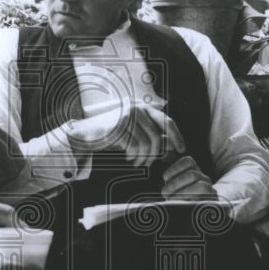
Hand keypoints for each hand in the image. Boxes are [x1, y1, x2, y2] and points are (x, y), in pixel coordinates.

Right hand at [67, 102, 185, 166]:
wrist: (86, 132)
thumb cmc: (112, 133)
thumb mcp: (134, 130)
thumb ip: (151, 132)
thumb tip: (171, 144)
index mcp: (144, 107)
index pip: (167, 121)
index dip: (177, 137)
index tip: (181, 149)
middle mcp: (138, 108)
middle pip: (158, 135)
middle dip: (158, 153)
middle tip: (151, 163)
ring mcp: (128, 116)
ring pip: (148, 144)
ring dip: (145, 157)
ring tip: (138, 162)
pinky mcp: (120, 126)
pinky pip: (135, 147)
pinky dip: (134, 156)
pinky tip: (129, 158)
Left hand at [160, 155, 217, 200]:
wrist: (194, 219)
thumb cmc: (179, 204)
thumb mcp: (174, 192)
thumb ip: (171, 186)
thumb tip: (165, 189)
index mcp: (195, 172)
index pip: (189, 162)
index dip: (175, 168)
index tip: (165, 178)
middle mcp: (204, 180)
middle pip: (193, 174)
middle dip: (175, 183)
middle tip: (165, 193)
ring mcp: (211, 191)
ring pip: (201, 185)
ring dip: (182, 192)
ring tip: (172, 200)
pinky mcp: (213, 202)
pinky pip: (204, 196)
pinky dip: (190, 199)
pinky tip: (182, 205)